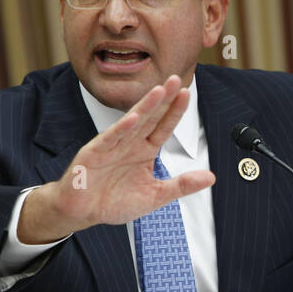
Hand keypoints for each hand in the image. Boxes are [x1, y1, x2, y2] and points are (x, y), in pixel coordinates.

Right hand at [18, 76, 215, 242]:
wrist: (82, 212)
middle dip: (163, 99)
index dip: (175, 111)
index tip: (187, 93)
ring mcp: (112, 146)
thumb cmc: (114, 201)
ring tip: (159, 91)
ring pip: (131, 123)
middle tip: (176, 79)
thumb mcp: (155, 196)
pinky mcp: (94, 154)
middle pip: (150, 117)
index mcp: (144, 150)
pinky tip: (133, 118)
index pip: (163, 127)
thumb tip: (211, 177)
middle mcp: (129, 143)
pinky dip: (121, 129)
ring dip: (145, 107)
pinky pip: (109, 139)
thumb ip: (182, 185)